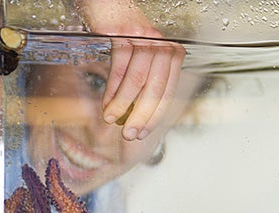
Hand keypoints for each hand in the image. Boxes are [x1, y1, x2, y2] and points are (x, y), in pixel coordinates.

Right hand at [75, 0, 185, 140]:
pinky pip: (119, 68)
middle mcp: (162, 44)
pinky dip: (111, 90)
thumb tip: (137, 118)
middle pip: (154, 89)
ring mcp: (144, 38)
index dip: (155, 116)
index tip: (143, 133)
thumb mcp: (142, 56)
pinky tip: (106, 103)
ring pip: (136, 81)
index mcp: (172, 53)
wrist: (108, 3)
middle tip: (128, 134)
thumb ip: (145, 82)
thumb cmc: (124, 33)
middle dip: (140, 116)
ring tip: (110, 120)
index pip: (167, 91)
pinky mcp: (123, 34)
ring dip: (122, 105)